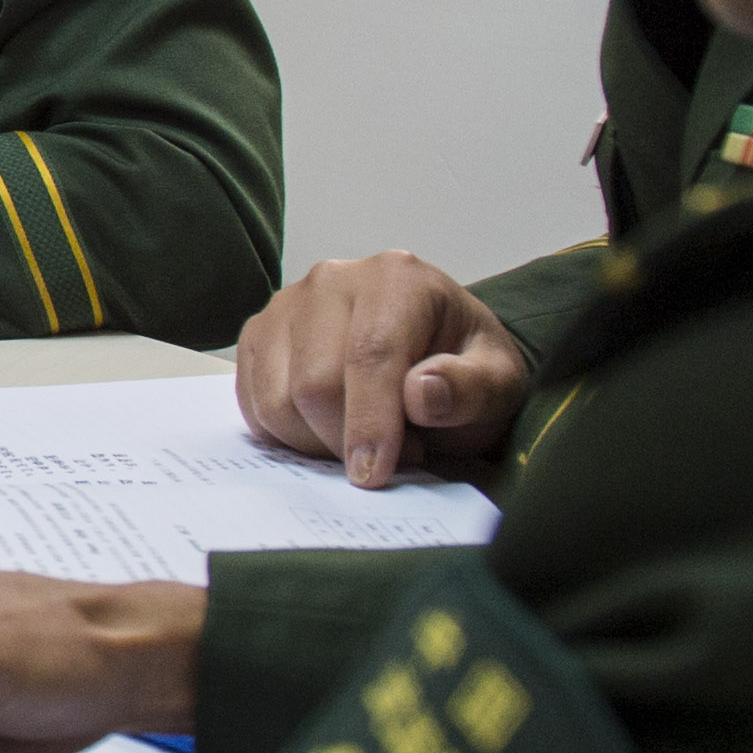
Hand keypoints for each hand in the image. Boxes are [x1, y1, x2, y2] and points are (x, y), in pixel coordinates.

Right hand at [233, 252, 532, 485]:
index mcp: (396, 278)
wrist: (436, 354)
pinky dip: (289, 436)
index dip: (370, 422)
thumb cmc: (466, 369)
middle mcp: (332, 280)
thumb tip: (422, 393)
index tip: (373, 474)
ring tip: (365, 439)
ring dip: (317, 443)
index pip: (370, 354)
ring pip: (277, 399)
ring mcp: (285, 306)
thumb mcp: (498, 383)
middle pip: (314, 382)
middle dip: (346, 440)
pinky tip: (329, 431)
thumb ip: (472, 388)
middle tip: (393, 456)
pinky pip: (254, 405)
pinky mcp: (258, 336)